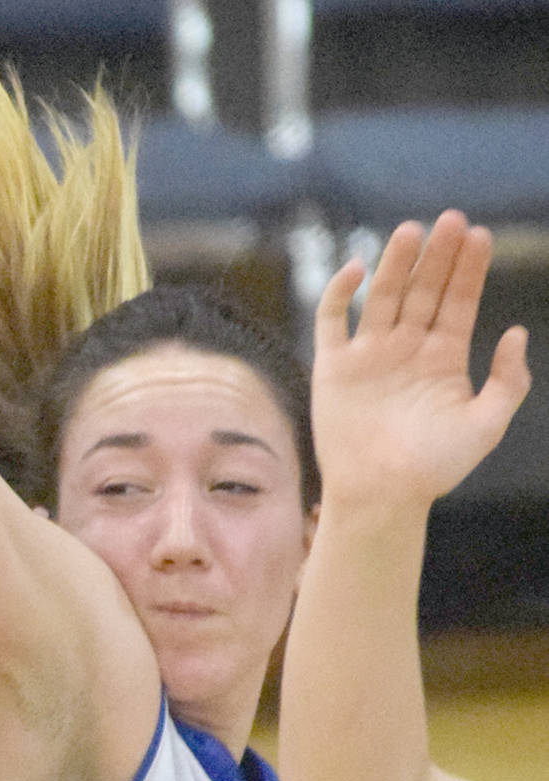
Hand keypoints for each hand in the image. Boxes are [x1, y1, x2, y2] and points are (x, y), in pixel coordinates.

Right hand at [313, 209, 530, 508]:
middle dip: (438, 256)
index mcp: (443, 359)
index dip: (469, 270)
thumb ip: (508, 382)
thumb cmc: (434, 467)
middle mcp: (406, 349)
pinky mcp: (333, 366)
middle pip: (423, 290)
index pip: (458, 302)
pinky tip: (356, 268)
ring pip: (382, 296)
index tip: (481, 236)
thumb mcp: (487, 426)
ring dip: (395, 263)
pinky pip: (332, 320)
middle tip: (452, 220)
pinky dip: (339, 293)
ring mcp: (369, 355)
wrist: (380, 493)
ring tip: (411, 230)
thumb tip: (515, 332)